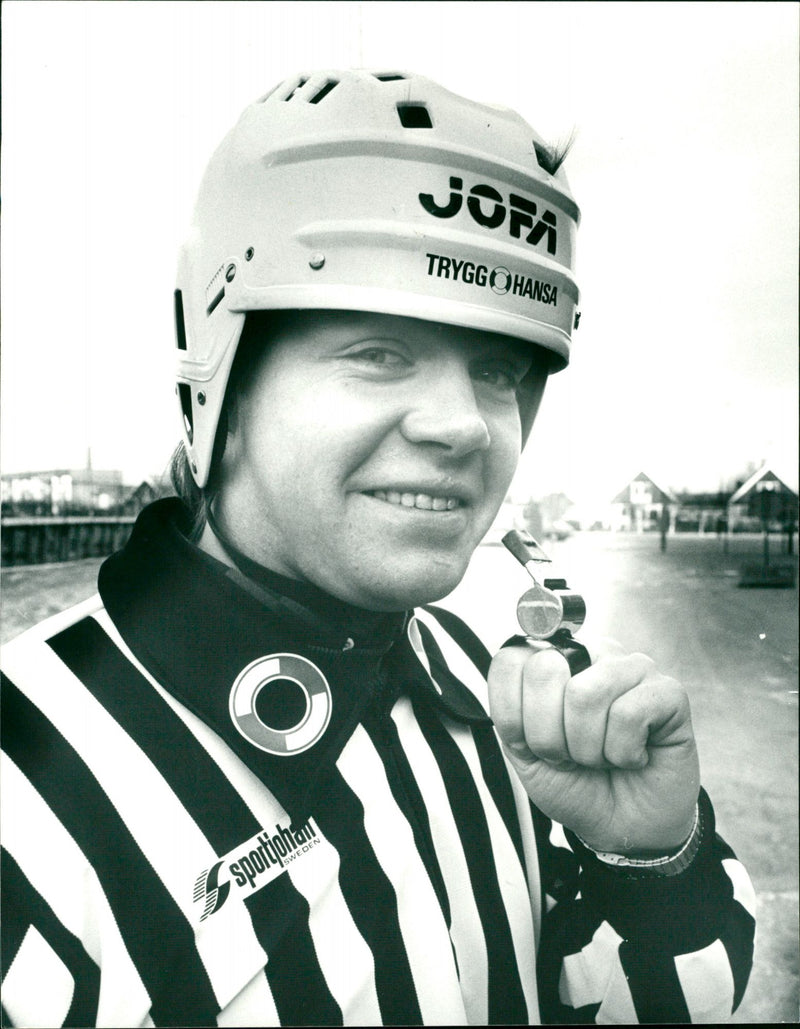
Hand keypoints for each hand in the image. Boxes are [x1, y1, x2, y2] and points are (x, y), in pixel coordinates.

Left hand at [487, 640, 699, 853]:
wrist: (623, 827)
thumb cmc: (575, 783)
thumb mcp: (523, 751)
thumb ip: (510, 706)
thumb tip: (520, 660)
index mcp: (552, 660)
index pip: (511, 660)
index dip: (515, 717)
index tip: (535, 744)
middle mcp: (591, 654)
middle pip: (545, 670)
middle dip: (550, 735)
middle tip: (571, 754)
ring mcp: (632, 668)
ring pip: (586, 693)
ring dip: (587, 747)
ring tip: (602, 757)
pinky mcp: (668, 692)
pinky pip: (629, 713)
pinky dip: (623, 752)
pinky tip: (634, 757)